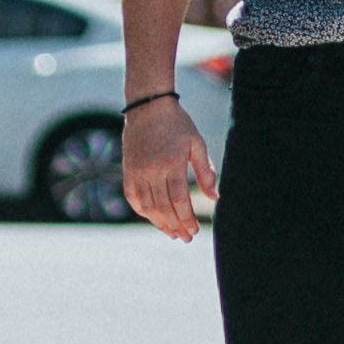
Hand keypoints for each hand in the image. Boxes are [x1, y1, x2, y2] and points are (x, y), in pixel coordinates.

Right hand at [125, 94, 216, 241]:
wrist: (148, 105)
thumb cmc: (177, 123)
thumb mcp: (196, 143)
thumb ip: (205, 171)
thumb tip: (215, 197)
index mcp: (171, 164)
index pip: (179, 201)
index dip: (187, 219)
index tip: (195, 230)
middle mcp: (152, 170)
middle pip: (163, 208)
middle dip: (176, 226)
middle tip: (186, 238)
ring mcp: (137, 171)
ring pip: (147, 206)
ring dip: (160, 223)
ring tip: (172, 233)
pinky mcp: (128, 170)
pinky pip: (133, 197)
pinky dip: (143, 211)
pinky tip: (154, 218)